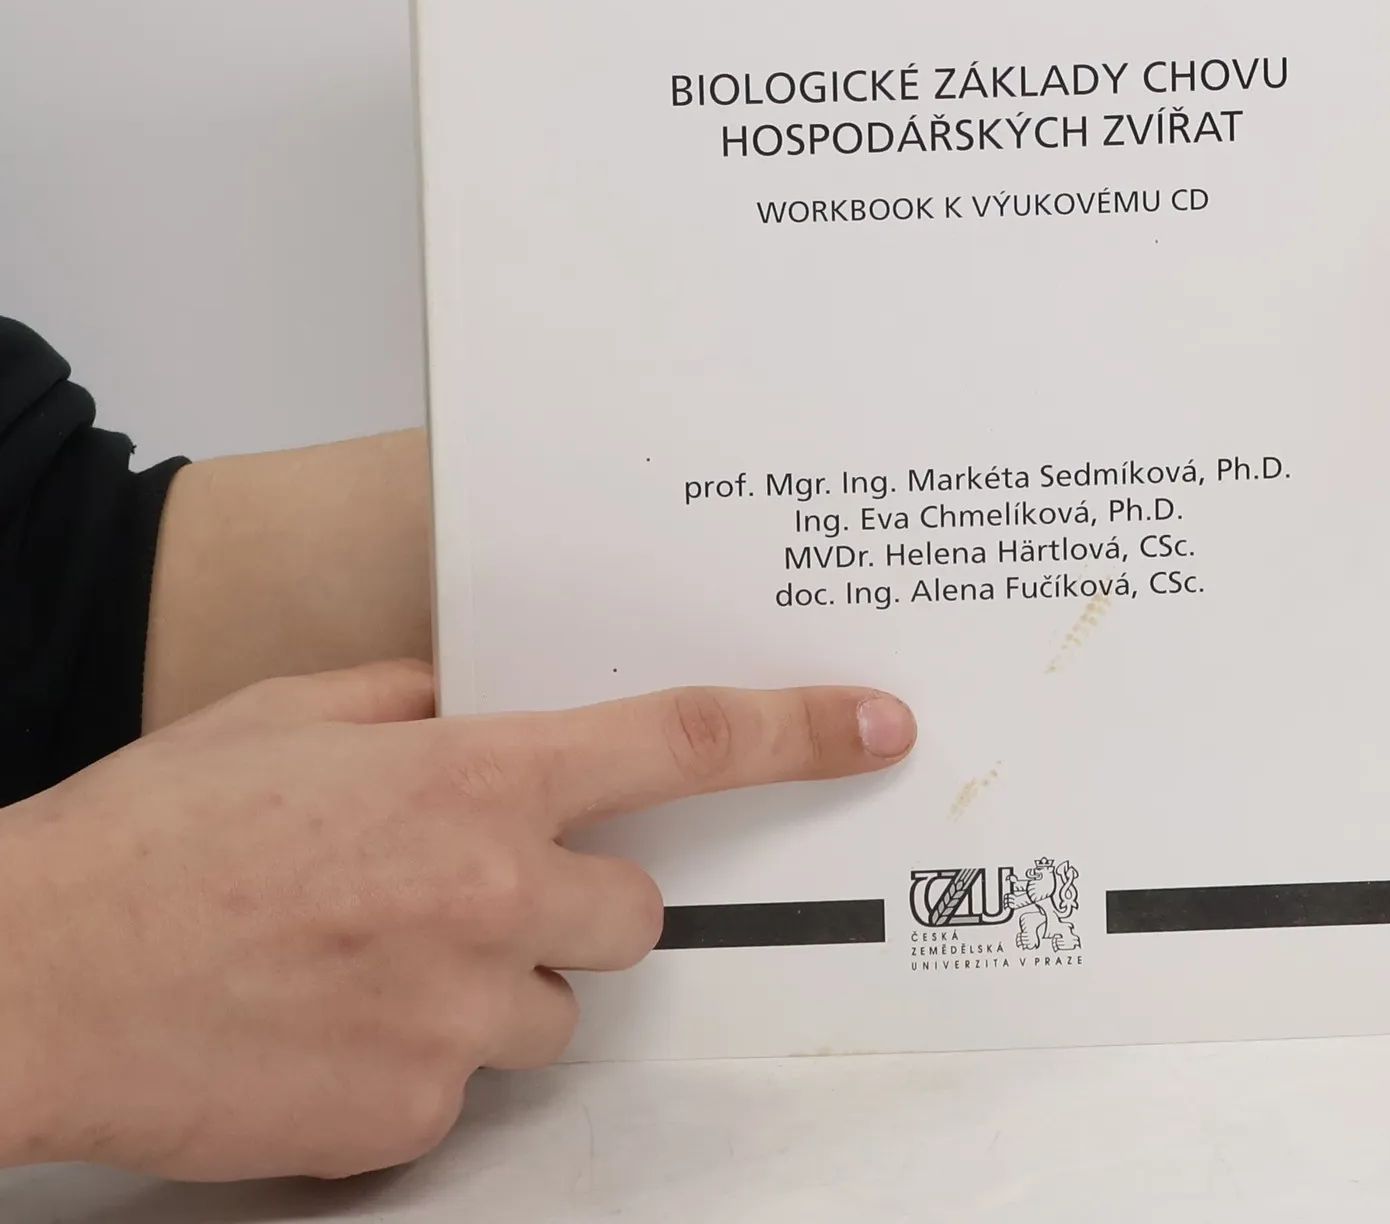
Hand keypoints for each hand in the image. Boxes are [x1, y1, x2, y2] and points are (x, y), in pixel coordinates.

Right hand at [0, 661, 914, 1180]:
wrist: (28, 977)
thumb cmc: (150, 839)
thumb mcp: (294, 716)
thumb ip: (419, 706)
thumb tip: (484, 709)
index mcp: (470, 777)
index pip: (679, 743)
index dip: (795, 730)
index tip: (873, 723)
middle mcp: (488, 892)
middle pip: (637, 910)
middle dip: (580, 901)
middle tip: (476, 890)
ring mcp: (456, 1016)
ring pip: (559, 1006)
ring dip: (500, 985)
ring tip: (374, 961)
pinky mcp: (412, 1115)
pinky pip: (473, 1086)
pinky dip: (427, 1060)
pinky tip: (332, 1026)